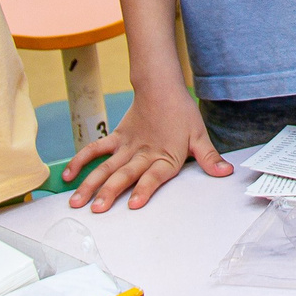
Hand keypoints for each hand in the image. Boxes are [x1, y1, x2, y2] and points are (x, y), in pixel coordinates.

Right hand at [64, 91, 230, 209]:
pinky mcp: (116, 138)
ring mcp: (126, 147)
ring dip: (91, 184)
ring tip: (77, 201)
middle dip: (110, 192)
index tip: (133, 204)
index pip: (154, 176)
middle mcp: (143, 154)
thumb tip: (227, 172)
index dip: (144, 189)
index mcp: (165, 157)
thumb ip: (209, 158)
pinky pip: (95, 149)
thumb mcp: (199, 136)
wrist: (161, 86)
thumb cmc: (181, 113)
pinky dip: (81, 160)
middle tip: (97, 209)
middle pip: (124, 175)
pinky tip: (68, 175)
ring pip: (106, 167)